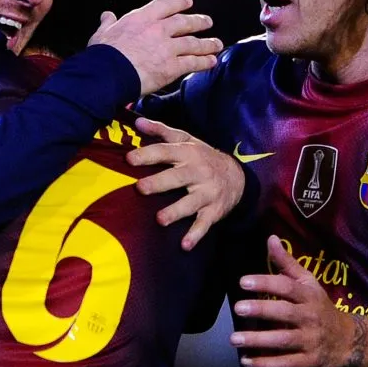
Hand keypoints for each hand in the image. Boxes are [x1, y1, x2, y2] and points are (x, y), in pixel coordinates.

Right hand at [88, 0, 221, 94]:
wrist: (109, 73)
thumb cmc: (103, 55)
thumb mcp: (102, 34)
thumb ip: (108, 23)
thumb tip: (107, 16)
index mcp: (141, 19)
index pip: (165, 5)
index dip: (179, 2)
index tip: (188, 1)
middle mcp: (158, 30)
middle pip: (184, 22)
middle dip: (198, 22)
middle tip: (207, 22)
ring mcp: (167, 48)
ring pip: (193, 43)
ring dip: (207, 43)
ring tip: (216, 44)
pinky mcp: (172, 66)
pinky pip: (193, 63)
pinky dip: (204, 62)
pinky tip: (212, 61)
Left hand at [125, 117, 244, 250]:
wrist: (238, 175)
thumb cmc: (203, 156)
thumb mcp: (186, 140)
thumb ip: (161, 131)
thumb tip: (136, 120)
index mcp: (188, 153)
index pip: (166, 152)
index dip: (148, 154)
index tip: (129, 159)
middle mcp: (198, 172)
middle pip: (177, 177)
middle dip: (159, 183)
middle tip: (141, 188)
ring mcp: (207, 193)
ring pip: (191, 202)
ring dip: (176, 211)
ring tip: (160, 220)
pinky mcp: (214, 211)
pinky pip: (204, 224)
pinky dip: (195, 235)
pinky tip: (185, 245)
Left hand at [229, 235, 352, 366]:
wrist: (348, 340)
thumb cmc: (320, 307)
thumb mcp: (309, 283)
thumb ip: (287, 263)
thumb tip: (270, 238)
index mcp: (309, 296)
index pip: (287, 287)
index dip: (266, 283)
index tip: (243, 281)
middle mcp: (310, 317)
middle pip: (285, 313)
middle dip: (261, 310)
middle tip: (238, 308)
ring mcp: (310, 341)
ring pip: (283, 341)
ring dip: (258, 340)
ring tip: (234, 338)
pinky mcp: (308, 362)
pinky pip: (285, 364)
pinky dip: (265, 364)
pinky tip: (246, 361)